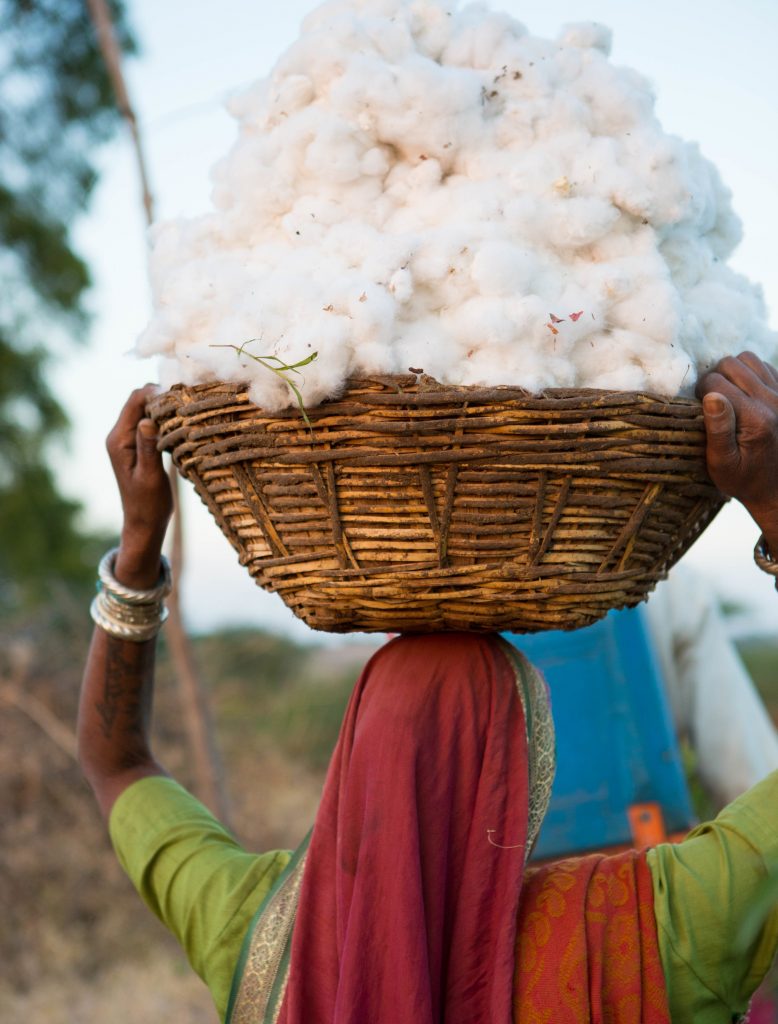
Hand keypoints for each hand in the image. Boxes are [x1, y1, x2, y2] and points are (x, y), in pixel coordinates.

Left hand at [106, 385, 173, 587]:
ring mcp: (127, 440)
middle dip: (162, 397)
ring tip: (188, 412)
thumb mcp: (150, 477)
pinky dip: (165, 419)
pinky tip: (181, 424)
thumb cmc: (148, 504)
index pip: (135, 401)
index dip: (156, 393)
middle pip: (139, 401)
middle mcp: (119, 436)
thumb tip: (147, 420)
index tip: (182, 395)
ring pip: (146, 410)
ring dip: (165, 408)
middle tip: (188, 402)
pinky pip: (150, 422)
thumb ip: (148, 448)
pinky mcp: (137, 445)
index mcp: (118, 440)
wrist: (143, 523)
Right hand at [696, 352, 777, 550]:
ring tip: (726, 394)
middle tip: (711, 402)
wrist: (776, 487)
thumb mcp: (722, 464)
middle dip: (714, 378)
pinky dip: (749, 373)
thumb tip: (710, 396)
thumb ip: (717, 430)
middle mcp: (772, 401)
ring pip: (748, 359)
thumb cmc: (744, 479)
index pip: (715, 382)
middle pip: (731, 364)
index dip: (700, 393)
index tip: (700, 412)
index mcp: (754, 418)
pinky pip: (764, 365)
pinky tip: (743, 394)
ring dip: (732, 372)